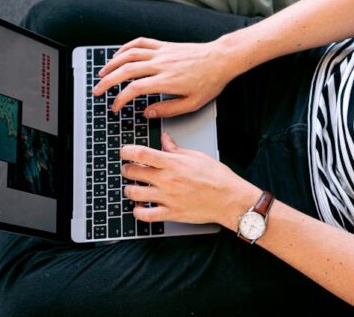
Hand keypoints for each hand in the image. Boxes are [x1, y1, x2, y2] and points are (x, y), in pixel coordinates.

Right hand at [92, 37, 237, 117]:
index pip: (134, 89)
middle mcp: (160, 64)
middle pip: (125, 70)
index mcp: (166, 81)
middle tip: (97, 91)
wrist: (221, 59)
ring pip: (129, 54)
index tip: (115, 107)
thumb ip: (168, 109)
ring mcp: (161, 52)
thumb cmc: (210, 81)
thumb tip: (148, 113)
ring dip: (112, 64)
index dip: (120, 99)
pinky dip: (126, 47)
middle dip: (107, 81)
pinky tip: (119, 54)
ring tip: (102, 73)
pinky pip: (140, 43)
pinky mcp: (164, 45)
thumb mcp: (192, 104)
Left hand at [120, 132, 258, 227]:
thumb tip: (165, 139)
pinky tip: (140, 207)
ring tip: (133, 187)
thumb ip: (176, 148)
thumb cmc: (218, 177)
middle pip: (133, 172)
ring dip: (129, 189)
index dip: (126, 151)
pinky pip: (145, 215)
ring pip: (134, 193)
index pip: (141, 154)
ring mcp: (167, 198)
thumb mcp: (197, 156)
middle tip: (129, 169)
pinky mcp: (170, 213)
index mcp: (173, 163)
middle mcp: (167, 180)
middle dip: (127, 169)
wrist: (230, 199)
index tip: (124, 151)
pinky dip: (137, 211)